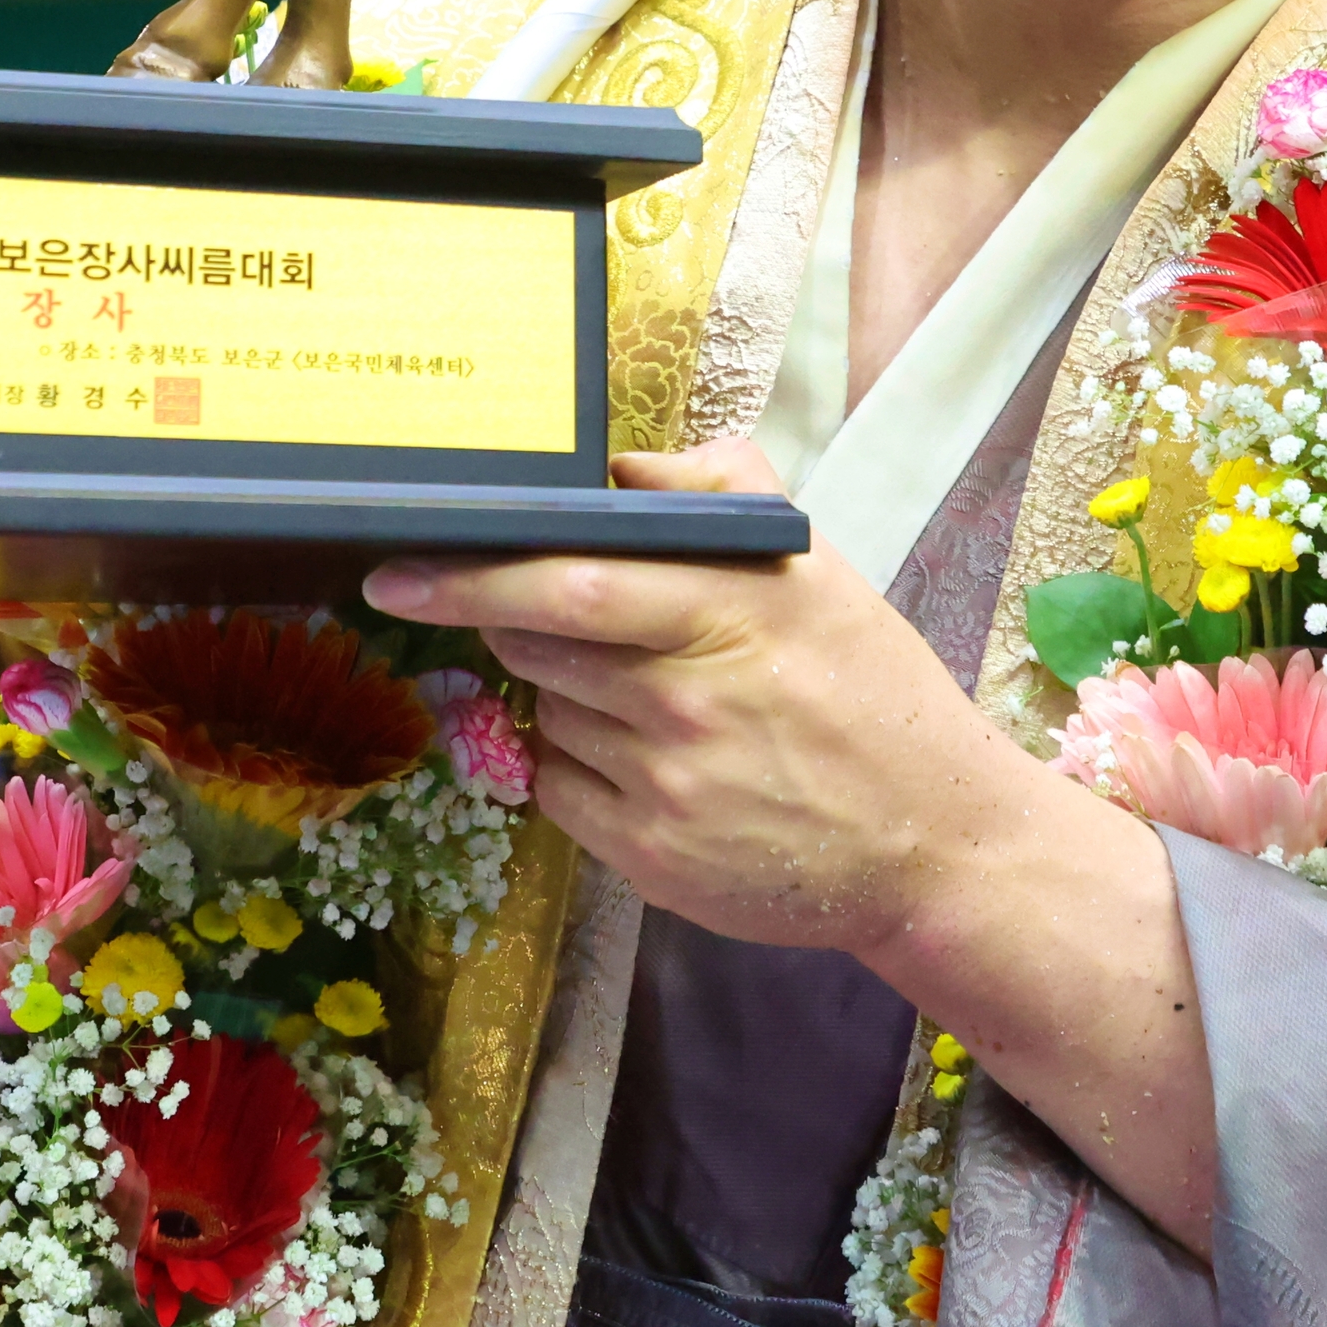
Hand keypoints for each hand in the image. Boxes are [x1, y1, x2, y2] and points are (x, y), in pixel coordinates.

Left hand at [363, 441, 1037, 953]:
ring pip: (548, 713)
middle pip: (537, 644)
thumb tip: (621, 469)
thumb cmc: (869, 692)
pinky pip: (559, 788)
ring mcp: (665, 785)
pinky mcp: (649, 856)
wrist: (929, 840)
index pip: (570, 582)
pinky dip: (577, 764)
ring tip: (648, 698)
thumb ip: (722, 494)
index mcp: (731, 612)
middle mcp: (690, 699)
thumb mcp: (819, 573)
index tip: (397, 569)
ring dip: (565, 694)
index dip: (470, 574)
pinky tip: (644, 759)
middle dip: (515, 622)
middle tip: (551, 617)